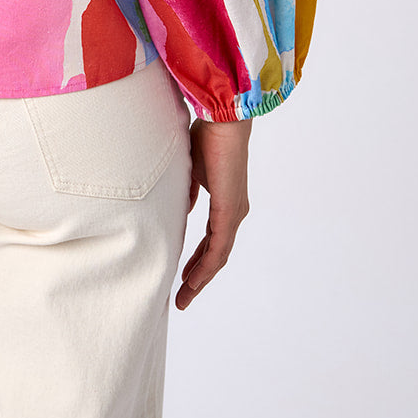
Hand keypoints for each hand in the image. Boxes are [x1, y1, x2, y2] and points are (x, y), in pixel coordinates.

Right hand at [174, 116, 250, 310]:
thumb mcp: (191, 170)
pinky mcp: (231, 213)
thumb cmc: (207, 137)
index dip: (197, 259)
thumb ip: (188, 192)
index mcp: (226, 203)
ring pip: (218, 256)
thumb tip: (183, 208)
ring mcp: (234, 214)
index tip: (183, 275)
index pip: (211, 240)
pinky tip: (194, 281)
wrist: (222, 121)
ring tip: (185, 297)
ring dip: (201, 278)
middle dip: (198, 277)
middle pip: (216, 254)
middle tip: (183, 297)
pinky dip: (206, 267)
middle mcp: (234, 213)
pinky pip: (219, 248)